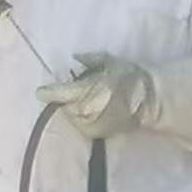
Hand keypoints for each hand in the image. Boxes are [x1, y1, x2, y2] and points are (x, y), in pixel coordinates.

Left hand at [37, 52, 153, 138]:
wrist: (150, 102)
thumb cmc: (130, 78)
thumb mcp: (110, 62)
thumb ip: (90, 60)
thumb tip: (74, 57)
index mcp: (85, 91)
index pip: (58, 93)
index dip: (48, 92)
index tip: (41, 91)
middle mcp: (85, 110)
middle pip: (63, 107)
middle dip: (64, 100)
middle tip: (68, 93)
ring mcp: (91, 124)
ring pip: (71, 118)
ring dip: (72, 111)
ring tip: (82, 102)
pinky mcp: (97, 134)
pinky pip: (80, 127)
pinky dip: (80, 120)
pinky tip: (88, 113)